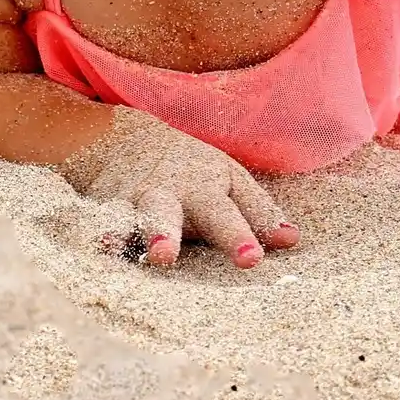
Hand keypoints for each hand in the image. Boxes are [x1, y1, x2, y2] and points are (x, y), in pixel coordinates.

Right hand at [59, 106, 298, 267]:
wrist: (121, 140)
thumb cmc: (187, 171)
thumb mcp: (226, 182)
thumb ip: (257, 212)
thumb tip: (292, 241)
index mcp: (218, 185)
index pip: (246, 207)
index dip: (262, 226)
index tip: (271, 252)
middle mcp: (187, 191)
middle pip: (213, 211)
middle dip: (231, 233)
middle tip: (250, 259)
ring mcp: (149, 199)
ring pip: (157, 214)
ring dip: (162, 232)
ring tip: (164, 256)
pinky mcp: (114, 210)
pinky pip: (109, 224)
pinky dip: (106, 235)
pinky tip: (106, 248)